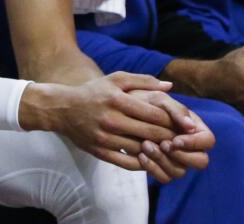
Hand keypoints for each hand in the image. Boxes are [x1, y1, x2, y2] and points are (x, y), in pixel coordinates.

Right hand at [24, 72, 184, 181]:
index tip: (182, 125)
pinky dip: (143, 162)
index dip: (173, 121)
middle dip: (171, 137)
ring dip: (158, 150)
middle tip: (181, 139)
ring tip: (168, 148)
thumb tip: (170, 87)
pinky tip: (149, 157)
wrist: (61, 109)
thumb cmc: (93, 92)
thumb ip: (143, 81)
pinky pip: (128, 162)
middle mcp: (111, 119)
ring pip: (142, 149)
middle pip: (152, 133)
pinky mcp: (100, 152)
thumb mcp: (115, 80)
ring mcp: (105, 138)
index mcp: (117, 100)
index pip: (155, 114)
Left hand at [127, 89, 214, 178]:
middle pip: (201, 161)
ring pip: (180, 172)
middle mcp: (189, 146)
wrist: (119, 112)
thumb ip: (175, 110)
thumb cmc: (141, 101)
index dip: (195, 143)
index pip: (208, 140)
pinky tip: (140, 155)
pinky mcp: (161, 168)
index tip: (175, 140)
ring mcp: (176, 159)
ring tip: (145, 145)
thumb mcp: (157, 99)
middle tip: (163, 144)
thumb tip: (191, 126)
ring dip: (163, 160)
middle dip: (181, 156)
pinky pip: (165, 178)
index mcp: (193, 128)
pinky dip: (153, 168)